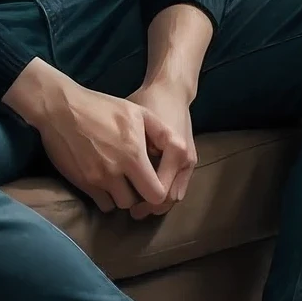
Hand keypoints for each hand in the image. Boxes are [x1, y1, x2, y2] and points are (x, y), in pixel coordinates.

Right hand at [30, 78, 174, 214]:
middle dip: (139, 196)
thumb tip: (177, 148)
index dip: (157, 192)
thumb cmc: (100, 107)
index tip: (153, 183)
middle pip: (137, 203)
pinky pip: (101, 203)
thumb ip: (160, 131)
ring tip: (121, 181)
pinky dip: (106, 197)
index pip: (156, 193)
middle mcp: (116, 170)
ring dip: (122, 196)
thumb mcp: (136, 111)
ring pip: (119, 205)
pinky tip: (106, 183)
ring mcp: (97, 178)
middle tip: (136, 184)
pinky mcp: (82, 183)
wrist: (60, 108)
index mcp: (133, 153)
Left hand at [128, 78, 196, 218]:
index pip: (160, 191)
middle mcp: (186, 160)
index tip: (127, 204)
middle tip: (131, 211)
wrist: (170, 89)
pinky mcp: (188, 161)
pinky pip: (177, 187)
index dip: (143, 202)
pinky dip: (164, 193)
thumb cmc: (149, 102)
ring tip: (138, 205)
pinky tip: (148, 193)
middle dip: (150, 207)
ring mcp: (190, 162)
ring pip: (174, 196)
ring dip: (158, 203)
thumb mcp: (135, 121)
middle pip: (169, 199)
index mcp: (175, 151)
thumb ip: (127, 148)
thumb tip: (111, 174)